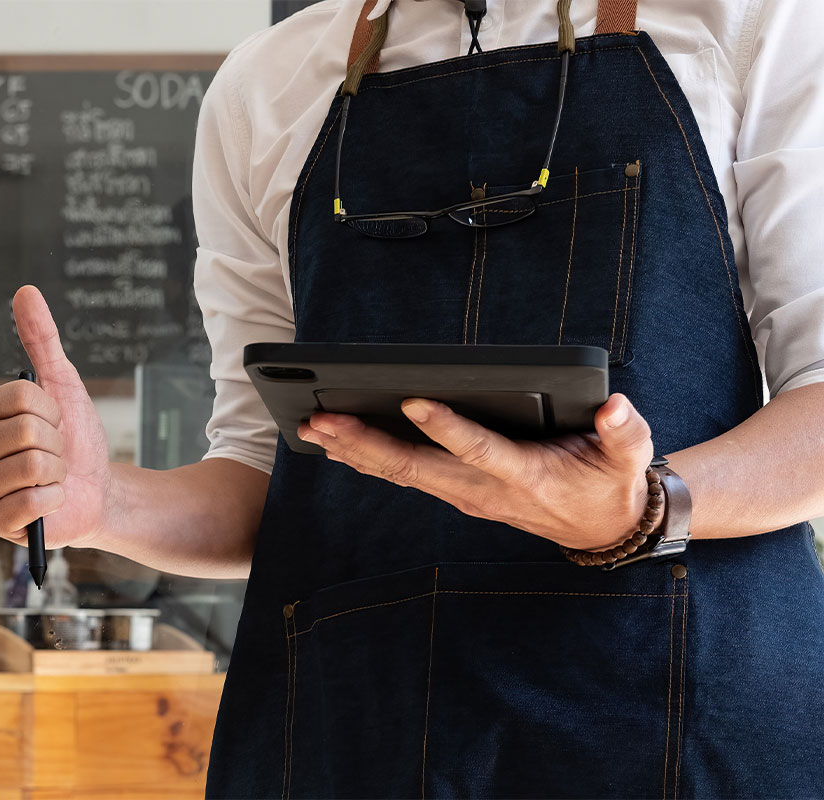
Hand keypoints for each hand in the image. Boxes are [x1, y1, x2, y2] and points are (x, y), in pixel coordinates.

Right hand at [0, 285, 111, 547]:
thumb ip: (42, 338)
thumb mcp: (63, 384)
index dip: (52, 411)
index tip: (54, 422)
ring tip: (52, 478)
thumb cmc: (76, 439)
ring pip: (33, 466)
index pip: (23, 398)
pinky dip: (55, 501)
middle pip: (28, 433)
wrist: (98, 489)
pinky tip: (50, 503)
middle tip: (55, 454)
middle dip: (57, 444)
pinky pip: (33, 502)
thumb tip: (26, 291)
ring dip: (58, 473)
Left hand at [297, 393, 654, 550]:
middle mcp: (484, 490)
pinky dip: (367, 460)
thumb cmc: (611, 481)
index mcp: (524, 475)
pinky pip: (404, 477)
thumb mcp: (628, 457)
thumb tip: (615, 407)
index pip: (478, 450)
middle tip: (323, 419)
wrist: (602, 527)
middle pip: (417, 466)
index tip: (413, 401)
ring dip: (354, 451)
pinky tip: (335, 446)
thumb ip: (624, 432)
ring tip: (313, 428)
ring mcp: (465, 495)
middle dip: (366, 442)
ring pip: (402, 473)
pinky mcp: (456, 493)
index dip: (446, 429)